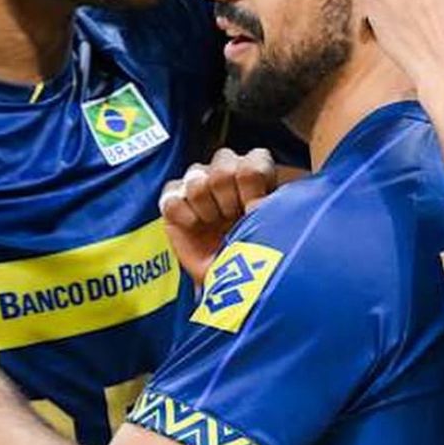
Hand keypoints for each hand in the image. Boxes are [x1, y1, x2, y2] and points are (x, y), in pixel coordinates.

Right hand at [159, 148, 276, 282]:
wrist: (230, 285)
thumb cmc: (256, 252)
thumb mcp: (271, 227)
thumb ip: (266, 204)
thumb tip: (254, 200)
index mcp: (256, 171)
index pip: (253, 160)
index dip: (253, 186)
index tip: (254, 208)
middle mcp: (225, 171)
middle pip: (223, 165)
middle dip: (230, 197)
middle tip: (233, 219)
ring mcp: (197, 184)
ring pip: (196, 180)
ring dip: (208, 209)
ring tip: (216, 224)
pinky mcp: (173, 200)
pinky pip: (172, 198)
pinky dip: (185, 216)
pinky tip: (195, 227)